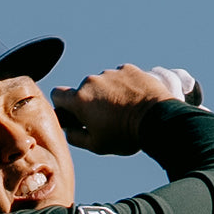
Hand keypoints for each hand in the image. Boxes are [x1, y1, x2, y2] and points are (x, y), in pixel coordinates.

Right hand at [51, 64, 173, 154]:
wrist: (156, 119)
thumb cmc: (124, 135)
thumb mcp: (96, 145)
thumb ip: (75, 137)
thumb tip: (68, 130)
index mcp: (80, 100)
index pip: (57, 94)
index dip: (63, 106)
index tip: (74, 114)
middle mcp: (92, 81)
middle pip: (84, 91)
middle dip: (91, 102)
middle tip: (107, 119)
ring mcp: (111, 73)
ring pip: (103, 84)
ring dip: (109, 94)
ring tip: (124, 110)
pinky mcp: (128, 69)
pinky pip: (120, 77)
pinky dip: (124, 86)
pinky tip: (134, 100)